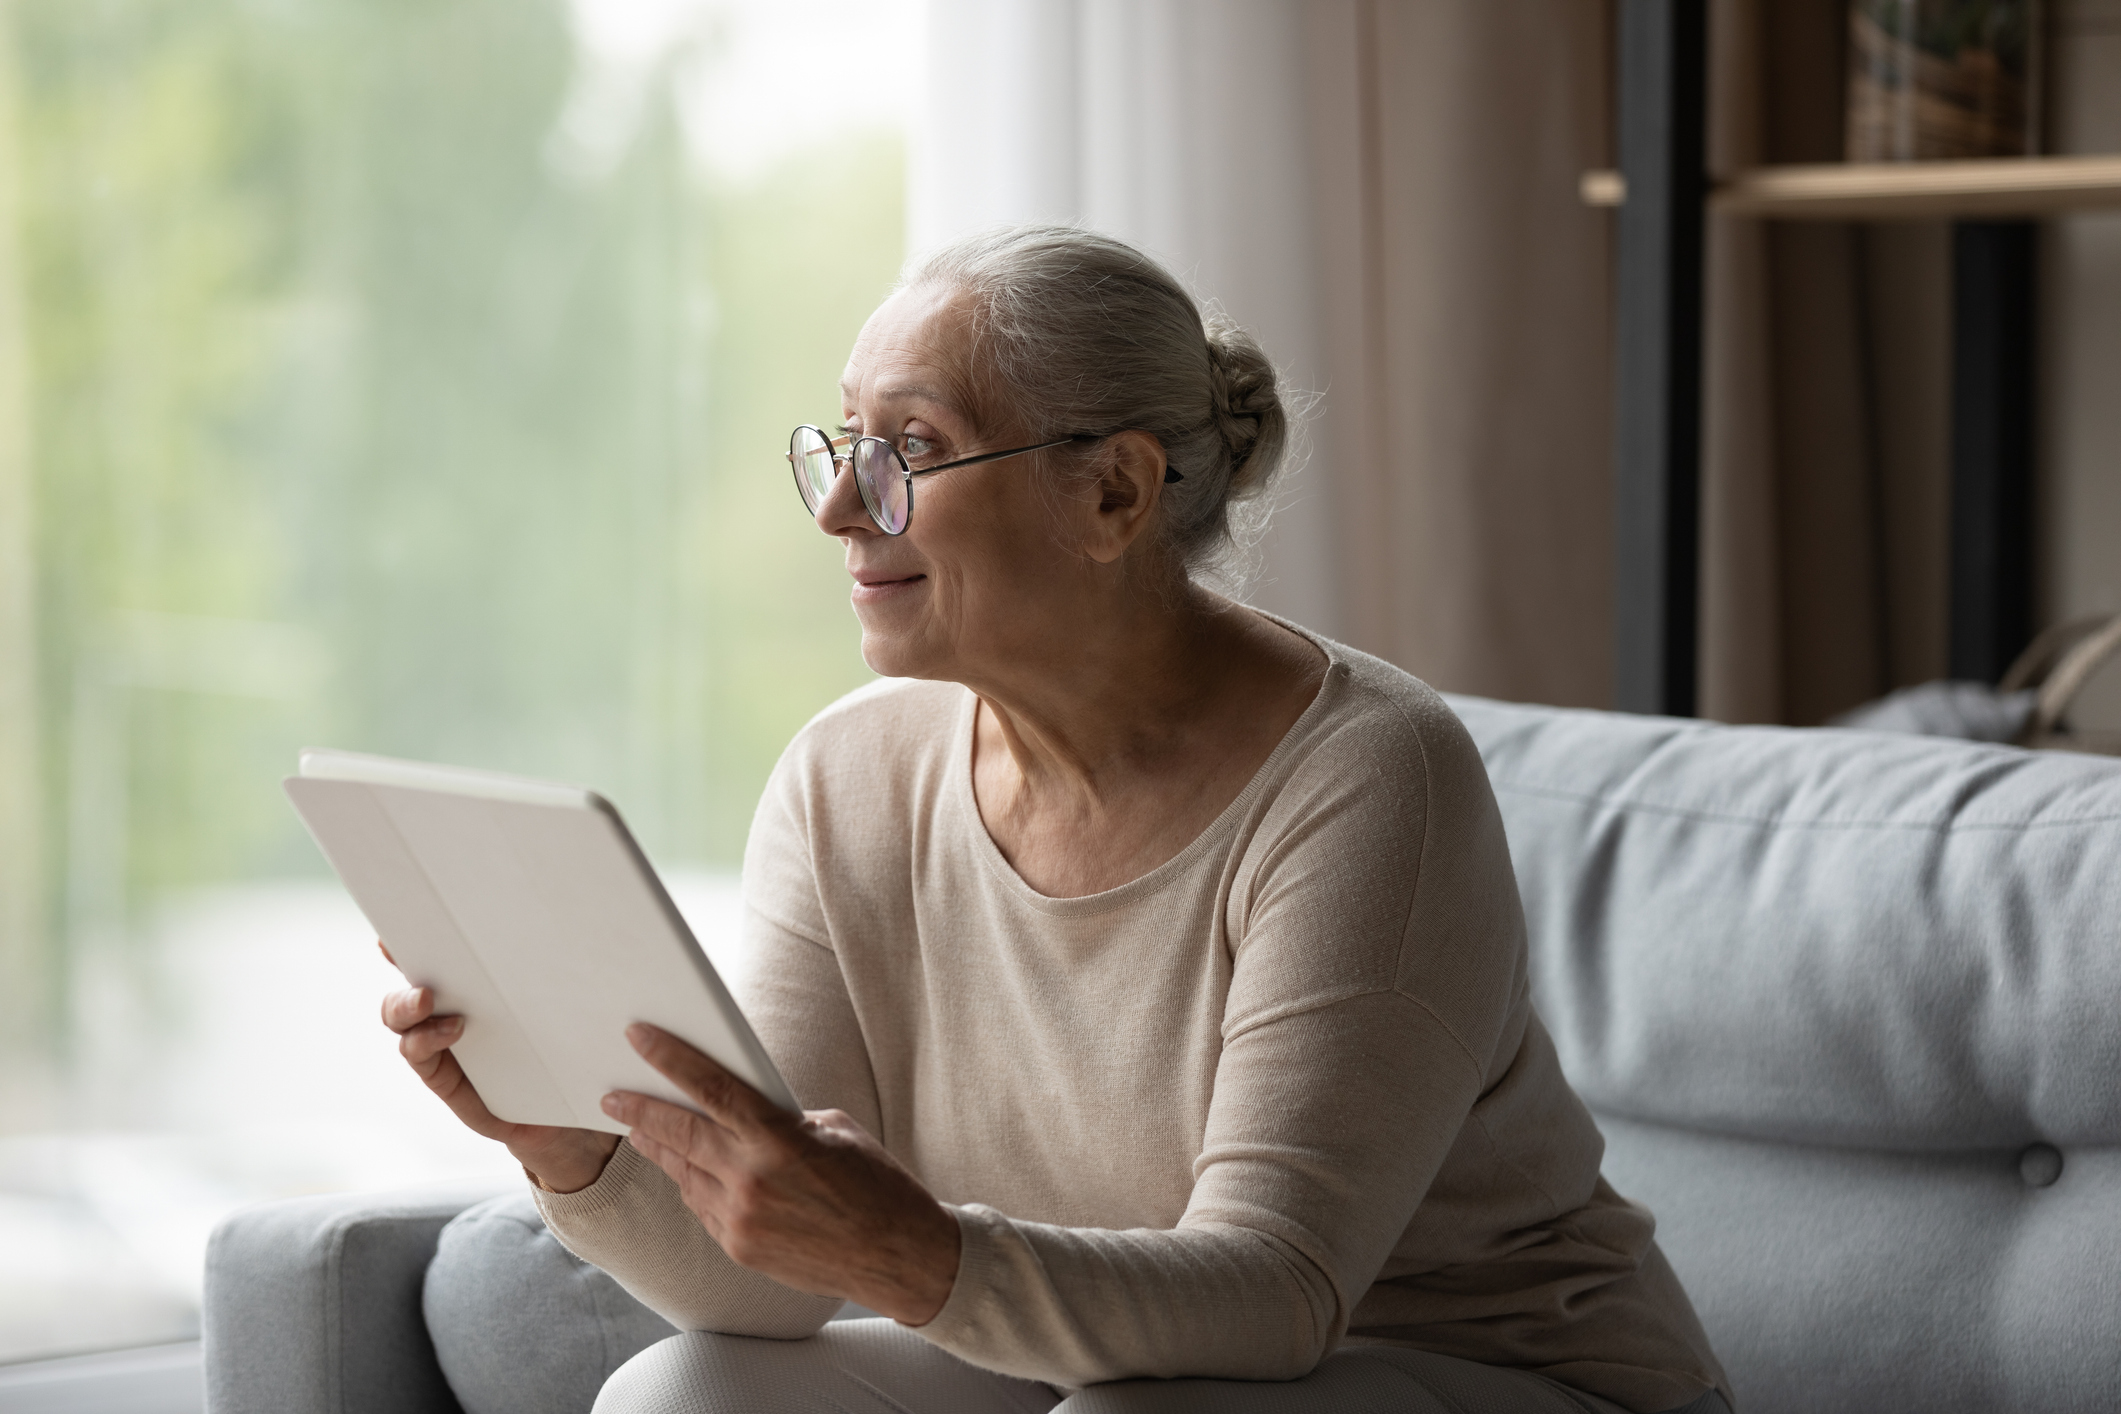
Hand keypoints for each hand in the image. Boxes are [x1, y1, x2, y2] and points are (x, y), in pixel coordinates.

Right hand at [378, 941, 618, 1192]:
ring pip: (400, 1016)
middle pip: (408, 973)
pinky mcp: (443, 1075)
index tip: (411, 904)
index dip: (416, 926)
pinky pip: (417, 1054)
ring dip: (405, 1003)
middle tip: (399, 947)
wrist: (565, 1113)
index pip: (439, 947)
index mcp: (474, 982)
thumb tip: (574, 927)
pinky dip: (426, 1039)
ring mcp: (439, 1040)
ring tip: (427, 997)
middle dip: (401, 956)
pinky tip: (454, 1030)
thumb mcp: (561, 1004)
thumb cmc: (565, 1049)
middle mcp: (448, 1006)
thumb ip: (554, 971)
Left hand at [606, 1023, 961, 1324]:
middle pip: (679, 1134)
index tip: (640, 1038)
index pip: (712, 1089)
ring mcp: (741, 1219)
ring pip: (684, 1174)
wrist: (898, 1257)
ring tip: (640, 1129)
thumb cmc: (876, 1184)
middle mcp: (752, 1179)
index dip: (670, 1059)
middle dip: (640, 1110)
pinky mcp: (740, 1248)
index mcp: (780, 1139)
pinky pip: (703, 1206)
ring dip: (661, 1149)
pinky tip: (686, 1170)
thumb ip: (780, 1120)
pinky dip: (693, 1184)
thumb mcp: (835, 1131)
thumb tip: (739, 1113)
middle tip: (613, 1095)